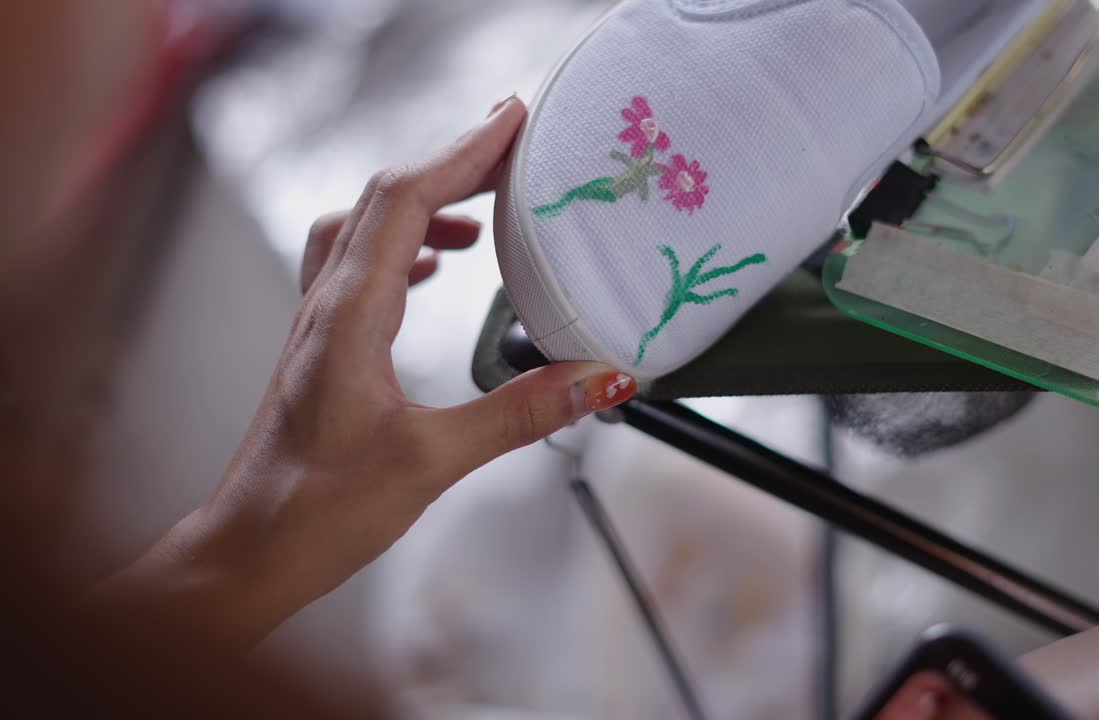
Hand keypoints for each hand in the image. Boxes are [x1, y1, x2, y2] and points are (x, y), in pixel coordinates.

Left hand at [98, 98, 635, 652]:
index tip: (512, 121)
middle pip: (384, 198)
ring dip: (424, 203)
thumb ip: (521, 414)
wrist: (250, 549)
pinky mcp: (322, 348)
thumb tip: (599, 377)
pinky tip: (433, 271)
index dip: (462, 152)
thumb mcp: (433, 461)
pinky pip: (358, 268)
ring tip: (481, 210)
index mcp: (349, 314)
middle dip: (451, 162)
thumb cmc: (320, 509)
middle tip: (510, 144)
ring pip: (366, 228)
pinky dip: (402, 248)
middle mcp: (327, 305)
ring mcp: (318, 324)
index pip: (406, 200)